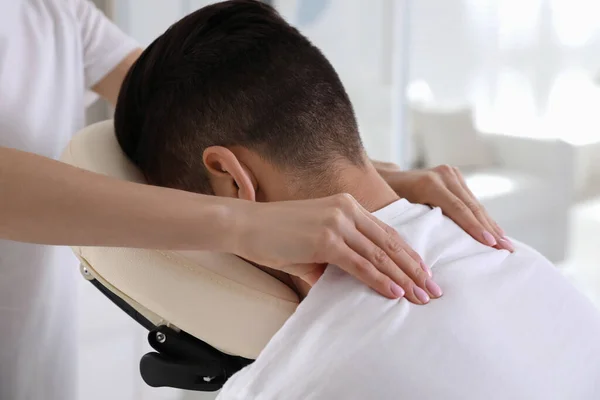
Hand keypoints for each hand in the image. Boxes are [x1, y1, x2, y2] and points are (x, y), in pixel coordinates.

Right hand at [232, 193, 440, 303]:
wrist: (245, 224)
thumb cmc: (276, 235)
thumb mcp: (313, 242)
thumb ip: (337, 258)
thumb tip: (353, 282)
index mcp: (347, 206)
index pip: (386, 233)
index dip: (408, 254)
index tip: (424, 273)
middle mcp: (347, 210)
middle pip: (390, 243)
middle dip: (415, 269)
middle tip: (434, 289)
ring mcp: (337, 223)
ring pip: (380, 255)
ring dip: (404, 278)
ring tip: (422, 296)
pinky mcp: (325, 240)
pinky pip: (360, 264)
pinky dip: (380, 280)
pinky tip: (395, 293)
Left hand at [380, 164, 512, 251]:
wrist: (387, 178)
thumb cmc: (388, 200)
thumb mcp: (399, 211)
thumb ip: (416, 222)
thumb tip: (430, 248)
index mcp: (430, 183)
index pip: (458, 208)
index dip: (475, 227)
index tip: (491, 243)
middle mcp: (444, 175)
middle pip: (472, 206)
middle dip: (490, 229)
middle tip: (507, 248)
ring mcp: (451, 174)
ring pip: (475, 204)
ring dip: (491, 225)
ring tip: (507, 244)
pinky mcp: (456, 177)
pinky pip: (472, 201)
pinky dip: (483, 218)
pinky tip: (495, 233)